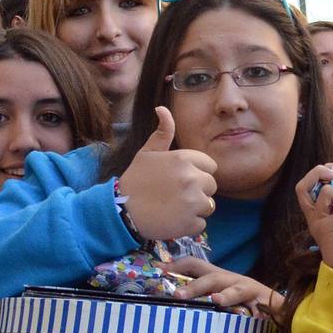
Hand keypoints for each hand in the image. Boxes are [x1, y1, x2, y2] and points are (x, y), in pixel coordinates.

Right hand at [118, 107, 219, 240]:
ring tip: (173, 207)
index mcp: (184, 159)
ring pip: (208, 205)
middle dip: (198, 191)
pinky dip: (189, 225)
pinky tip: (172, 219)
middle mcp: (192, 178)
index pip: (210, 167)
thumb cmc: (135, 180)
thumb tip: (162, 108)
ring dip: (195, 208)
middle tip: (175, 195)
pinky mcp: (191, 223)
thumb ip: (162, 133)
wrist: (120, 211)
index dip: (197, 173)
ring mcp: (193, 202)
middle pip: (211, 186)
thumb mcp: (147, 153)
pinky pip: (201, 223)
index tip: (179, 179)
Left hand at [174, 258, 284, 313]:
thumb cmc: (242, 304)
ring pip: (237, 290)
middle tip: (177, 295)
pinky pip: (262, 306)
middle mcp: (233, 280)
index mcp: (218, 277)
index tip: (158, 270)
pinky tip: (257, 316)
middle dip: (195, 285)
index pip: (195, 265)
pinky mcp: (266, 302)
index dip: (176, 266)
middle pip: (212, 277)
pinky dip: (259, 311)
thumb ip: (200, 297)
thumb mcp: (219, 297)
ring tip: (216, 300)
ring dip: (227, 295)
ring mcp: (250, 290)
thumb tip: (172, 298)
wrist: (278, 306)